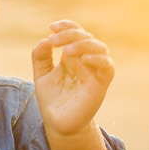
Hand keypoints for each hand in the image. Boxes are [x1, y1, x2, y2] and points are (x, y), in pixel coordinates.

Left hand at [31, 20, 115, 137]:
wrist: (57, 123)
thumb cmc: (52, 99)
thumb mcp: (41, 75)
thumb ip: (40, 57)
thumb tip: (43, 41)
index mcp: (73, 56)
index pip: (76, 32)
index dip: (67, 26)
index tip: (51, 27)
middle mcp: (86, 61)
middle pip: (87, 37)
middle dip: (70, 35)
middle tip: (54, 41)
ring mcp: (94, 72)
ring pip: (100, 48)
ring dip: (84, 45)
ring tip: (66, 51)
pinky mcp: (100, 85)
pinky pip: (108, 67)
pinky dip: (99, 60)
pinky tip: (84, 59)